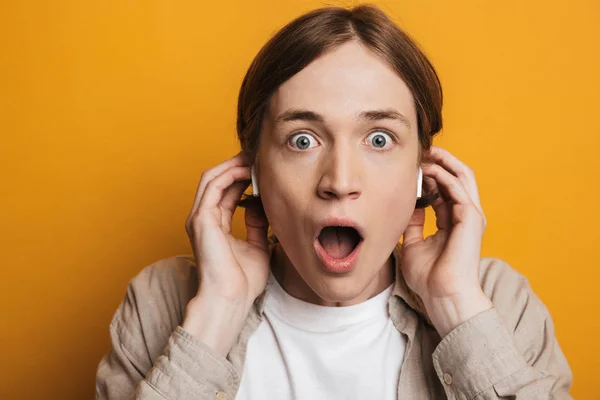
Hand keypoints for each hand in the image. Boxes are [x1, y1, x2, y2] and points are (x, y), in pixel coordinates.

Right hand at [182, 152, 269, 354]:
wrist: (230, 299)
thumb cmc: (242, 281)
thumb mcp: (257, 247)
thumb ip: (257, 225)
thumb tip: (262, 205)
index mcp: (214, 226)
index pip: (226, 192)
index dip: (244, 177)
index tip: (263, 169)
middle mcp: (203, 218)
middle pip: (217, 180)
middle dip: (237, 165)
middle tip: (258, 155)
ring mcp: (199, 217)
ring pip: (212, 177)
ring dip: (233, 164)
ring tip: (254, 157)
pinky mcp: (201, 218)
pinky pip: (213, 185)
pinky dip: (230, 173)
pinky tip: (248, 170)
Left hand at [401, 146, 492, 336]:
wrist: (444, 297)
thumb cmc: (430, 278)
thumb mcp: (414, 245)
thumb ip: (413, 224)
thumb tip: (409, 206)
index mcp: (453, 222)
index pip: (444, 190)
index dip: (429, 175)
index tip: (412, 166)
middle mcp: (465, 216)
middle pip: (458, 178)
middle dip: (441, 161)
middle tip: (422, 151)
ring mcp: (471, 216)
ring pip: (462, 177)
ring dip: (444, 162)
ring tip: (426, 153)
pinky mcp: (471, 218)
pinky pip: (459, 188)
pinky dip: (444, 175)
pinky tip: (428, 170)